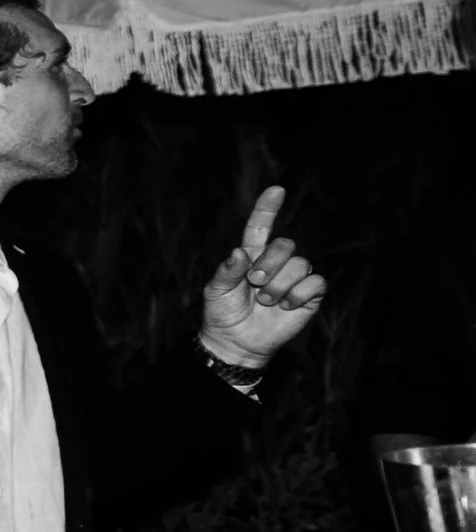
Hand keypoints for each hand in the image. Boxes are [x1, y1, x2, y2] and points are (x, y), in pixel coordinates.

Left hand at [200, 186, 327, 366]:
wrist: (237, 341)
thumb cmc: (223, 313)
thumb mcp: (216, 291)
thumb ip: (227, 271)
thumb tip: (240, 252)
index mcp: (251, 256)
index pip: (261, 227)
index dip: (268, 209)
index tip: (276, 190)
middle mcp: (275, 263)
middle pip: (285, 245)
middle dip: (269, 264)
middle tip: (254, 284)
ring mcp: (293, 278)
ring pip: (300, 264)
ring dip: (279, 286)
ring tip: (265, 301)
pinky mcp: (309, 295)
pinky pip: (315, 282)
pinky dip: (297, 295)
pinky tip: (285, 306)